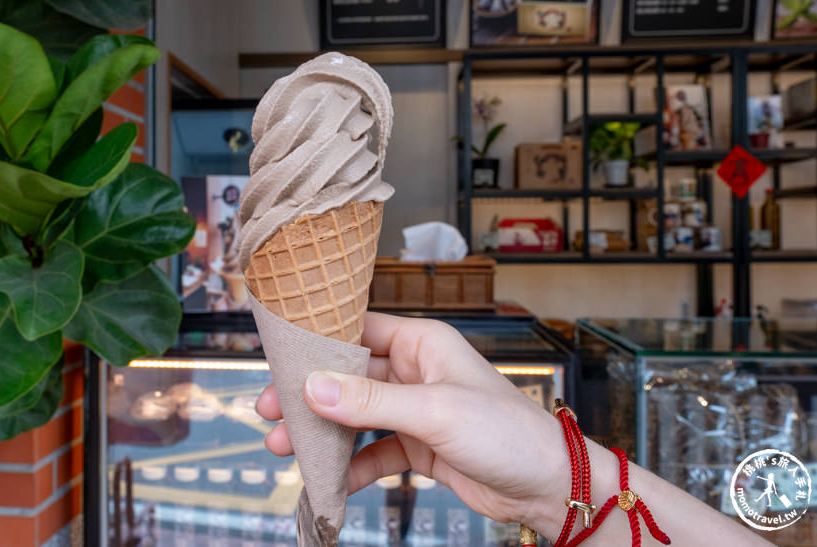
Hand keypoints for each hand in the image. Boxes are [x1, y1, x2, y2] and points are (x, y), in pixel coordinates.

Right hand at [255, 312, 568, 527]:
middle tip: (269, 409)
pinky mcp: (418, 446)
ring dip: (323, 432)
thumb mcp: (434, 411)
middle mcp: (414, 371)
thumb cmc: (507, 432)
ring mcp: (414, 410)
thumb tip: (313, 387)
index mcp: (421, 342)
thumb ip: (371, 401)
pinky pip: (373, 452)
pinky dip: (351, 465)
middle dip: (309, 394)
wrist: (548, 486)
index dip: (316, 342)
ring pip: (355, 416)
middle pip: (348, 376)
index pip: (357, 330)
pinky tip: (330, 479)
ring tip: (285, 447)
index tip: (277, 355)